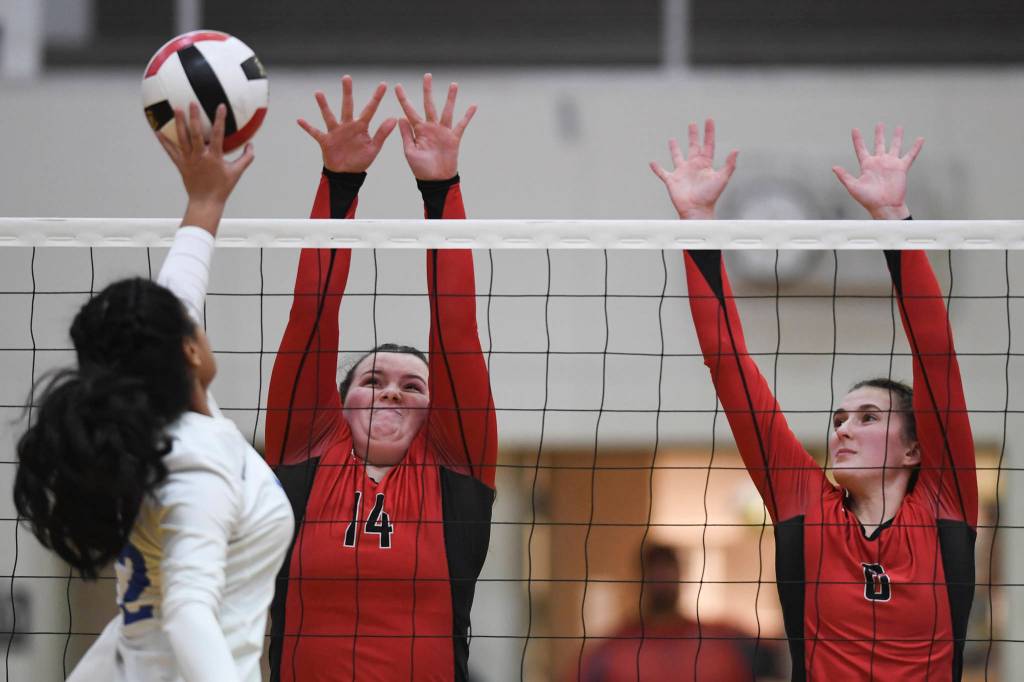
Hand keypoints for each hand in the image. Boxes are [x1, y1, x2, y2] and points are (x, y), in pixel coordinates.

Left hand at [156, 102, 253, 232]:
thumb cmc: (222, 188)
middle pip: (196, 134)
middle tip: (191, 102)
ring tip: (176, 109)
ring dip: (179, 123)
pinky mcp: (181, 164)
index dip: (220, 120)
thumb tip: (251, 145)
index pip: (219, 135)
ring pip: (182, 139)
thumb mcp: (237, 173)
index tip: (221, 106)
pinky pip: (171, 151)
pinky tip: (157, 130)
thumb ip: (246, 158)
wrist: (206, 202)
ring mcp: (189, 160)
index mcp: (215, 157)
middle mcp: (200, 156)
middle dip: (194, 117)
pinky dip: (164, 141)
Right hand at [297, 76, 396, 172]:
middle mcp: (347, 125)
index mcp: (361, 126)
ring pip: (329, 116)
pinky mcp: (325, 140)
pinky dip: (308, 127)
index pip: (370, 109)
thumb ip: (382, 133)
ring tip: (319, 93)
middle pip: (347, 106)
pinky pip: (315, 132)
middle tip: (347, 77)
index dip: (377, 98)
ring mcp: (335, 132)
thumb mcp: (373, 148)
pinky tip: (299, 120)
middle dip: (347, 92)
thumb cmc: (360, 160)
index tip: (383, 84)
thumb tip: (394, 118)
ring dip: (324, 105)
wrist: (346, 174)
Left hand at [394, 73, 475, 180]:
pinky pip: (461, 125)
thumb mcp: (409, 151)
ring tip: (453, 84)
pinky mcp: (453, 138)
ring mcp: (443, 131)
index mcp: (418, 130)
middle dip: (427, 90)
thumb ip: (406, 134)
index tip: (397, 86)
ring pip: (446, 111)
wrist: (435, 181)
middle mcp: (430, 127)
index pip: (409, 110)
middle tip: (427, 75)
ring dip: (450, 98)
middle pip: (428, 104)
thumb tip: (400, 117)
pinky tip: (473, 106)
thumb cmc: (421, 169)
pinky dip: (467, 116)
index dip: (403, 99)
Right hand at [650, 119, 737, 219]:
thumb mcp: (722, 178)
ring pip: (677, 157)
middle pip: (693, 147)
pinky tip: (652, 163)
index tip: (709, 120)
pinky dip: (657, 168)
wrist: (697, 210)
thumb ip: (729, 164)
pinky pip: (662, 173)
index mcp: (705, 164)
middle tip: (692, 124)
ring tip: (671, 140)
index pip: (708, 144)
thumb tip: (736, 150)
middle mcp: (693, 166)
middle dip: (693, 135)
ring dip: (674, 149)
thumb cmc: (710, 197)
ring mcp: (682, 173)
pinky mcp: (672, 180)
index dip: (709, 132)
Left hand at [833, 123, 922, 219]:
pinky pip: (910, 155)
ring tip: (898, 127)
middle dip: (879, 134)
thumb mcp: (853, 187)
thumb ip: (844, 176)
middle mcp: (879, 162)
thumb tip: (834, 167)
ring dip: (897, 137)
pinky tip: (920, 139)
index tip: (855, 129)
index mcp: (867, 165)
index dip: (858, 139)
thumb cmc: (868, 199)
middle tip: (879, 124)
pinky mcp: (901, 168)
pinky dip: (916, 147)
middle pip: (879, 144)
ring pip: (894, 146)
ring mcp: (891, 164)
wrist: (884, 206)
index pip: (861, 149)